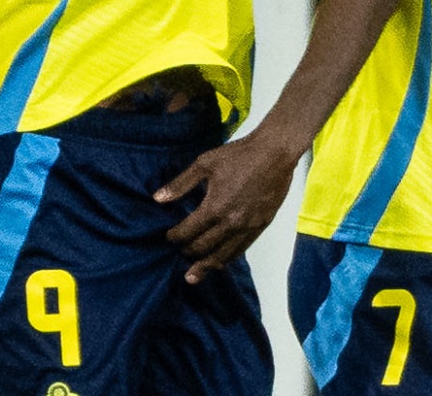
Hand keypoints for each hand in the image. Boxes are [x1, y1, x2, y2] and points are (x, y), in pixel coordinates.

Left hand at [155, 129, 301, 283]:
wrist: (274, 154)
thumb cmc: (237, 155)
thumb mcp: (204, 164)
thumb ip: (180, 184)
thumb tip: (157, 199)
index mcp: (215, 207)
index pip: (188, 232)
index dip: (175, 237)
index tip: (168, 237)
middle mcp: (231, 223)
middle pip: (204, 248)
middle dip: (188, 252)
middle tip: (179, 252)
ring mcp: (248, 227)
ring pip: (223, 256)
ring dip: (206, 266)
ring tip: (193, 276)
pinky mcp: (261, 227)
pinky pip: (241, 250)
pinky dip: (227, 259)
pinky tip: (219, 263)